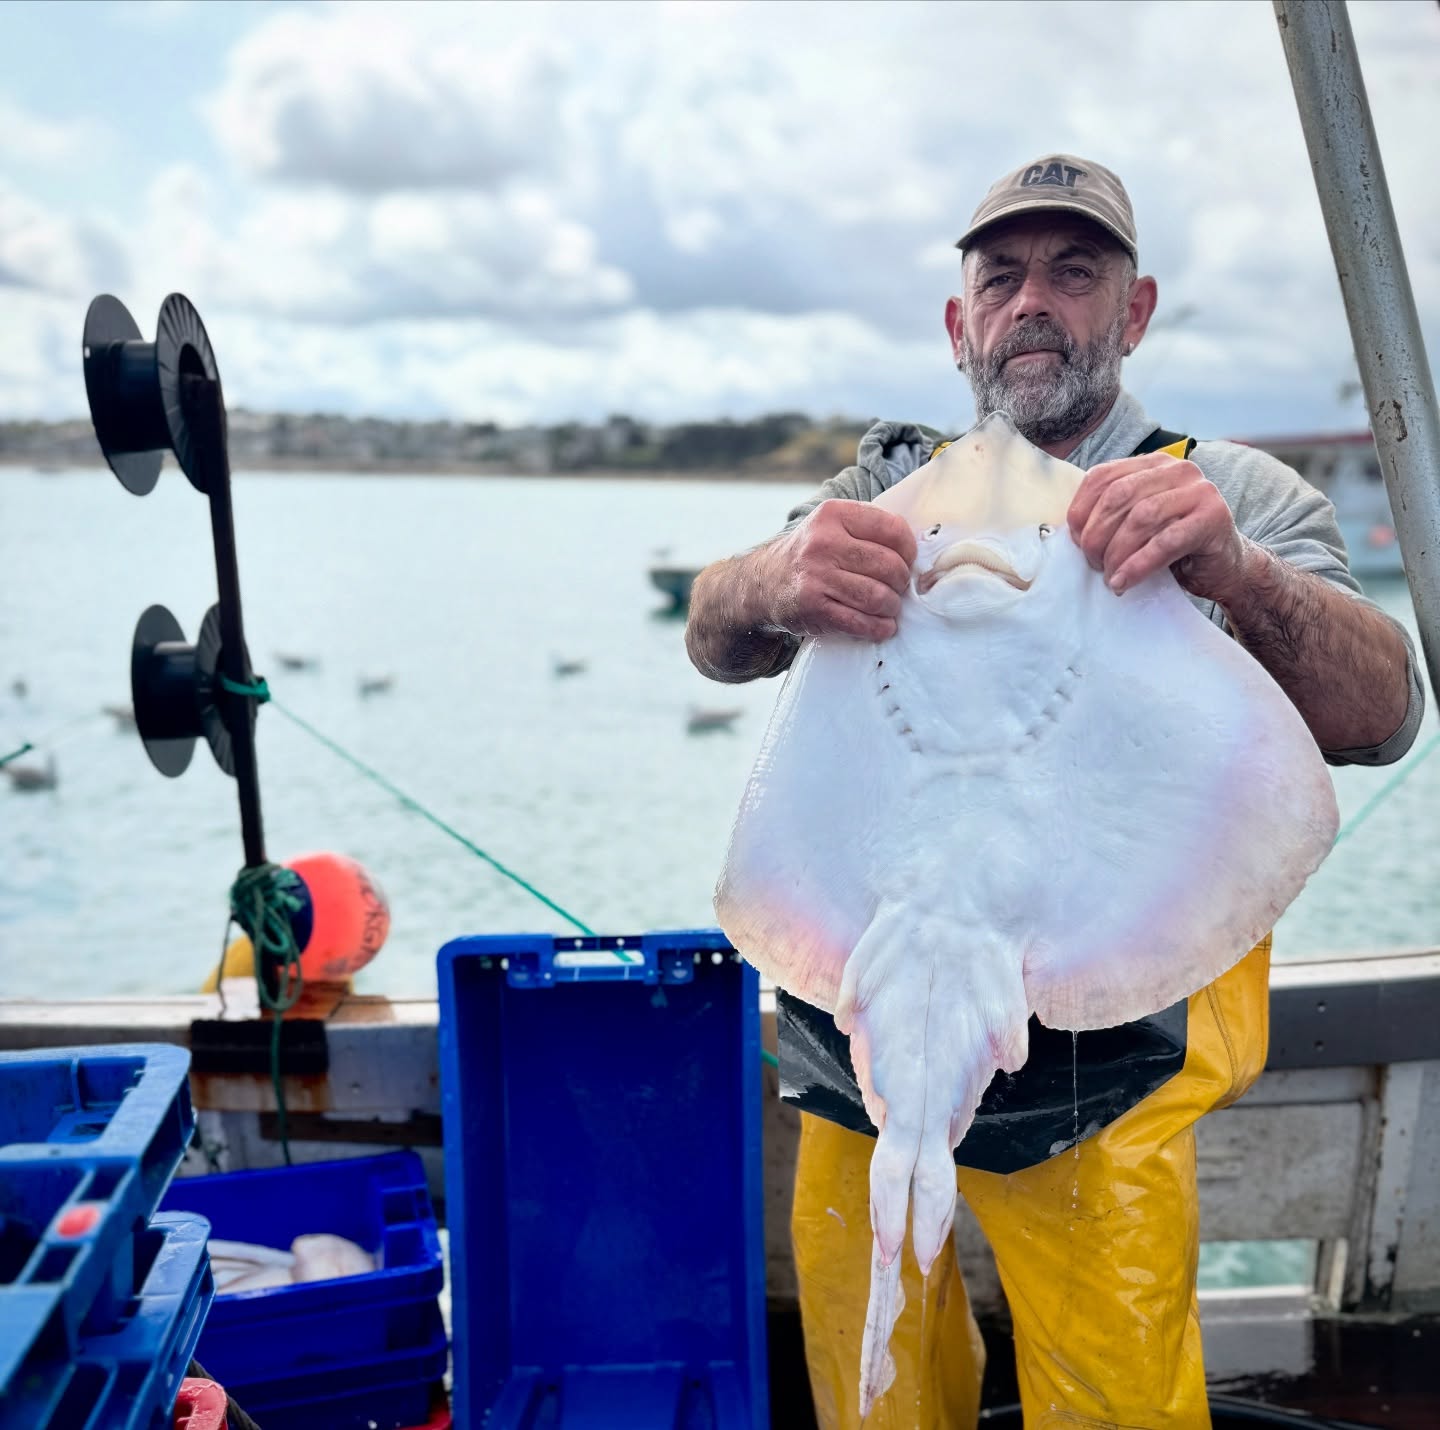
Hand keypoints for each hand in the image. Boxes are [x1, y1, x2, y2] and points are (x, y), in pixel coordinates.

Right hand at [763, 499, 916, 640]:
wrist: (763, 583)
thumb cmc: (810, 555)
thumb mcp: (831, 526)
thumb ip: (867, 529)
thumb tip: (914, 551)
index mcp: (833, 515)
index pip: (893, 529)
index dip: (909, 550)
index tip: (906, 560)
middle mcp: (823, 543)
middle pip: (889, 566)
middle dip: (901, 582)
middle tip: (897, 588)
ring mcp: (816, 577)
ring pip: (878, 597)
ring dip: (891, 607)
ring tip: (889, 607)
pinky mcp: (813, 608)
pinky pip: (860, 622)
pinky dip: (879, 628)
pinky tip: (881, 626)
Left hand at [1067, 453, 1247, 600]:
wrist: (1224, 568)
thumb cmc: (1174, 547)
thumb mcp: (1138, 525)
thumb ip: (1112, 516)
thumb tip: (1071, 533)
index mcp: (1153, 464)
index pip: (1103, 476)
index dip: (1082, 510)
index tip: (1076, 541)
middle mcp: (1177, 470)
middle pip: (1119, 496)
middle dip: (1097, 534)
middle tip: (1093, 564)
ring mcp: (1199, 490)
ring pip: (1142, 517)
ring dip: (1116, 552)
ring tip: (1109, 575)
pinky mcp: (1213, 517)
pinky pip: (1165, 541)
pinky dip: (1138, 564)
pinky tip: (1124, 581)